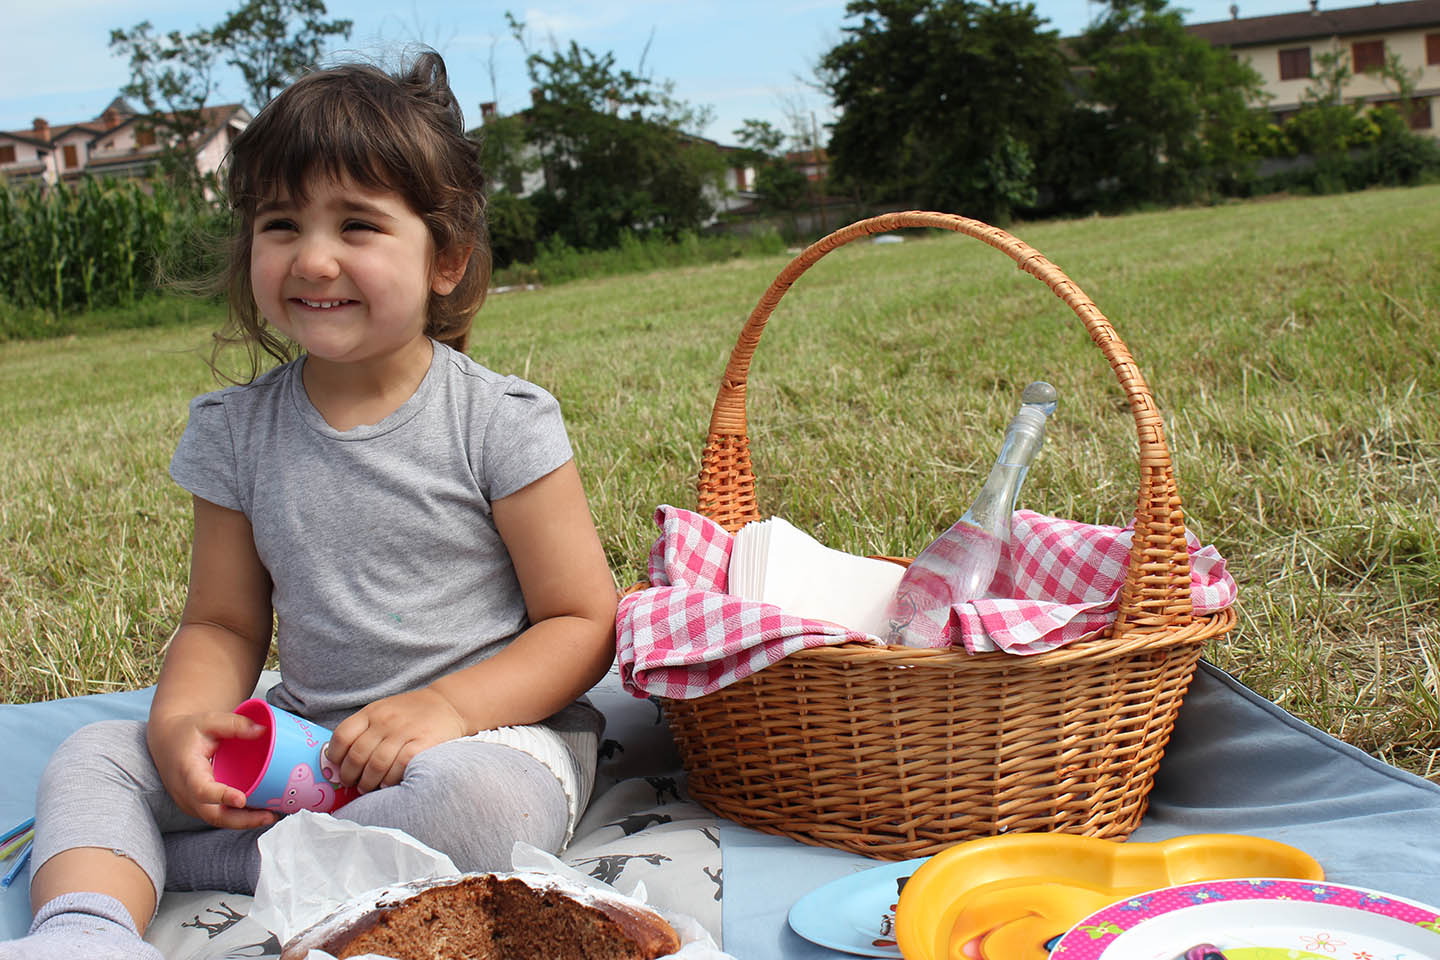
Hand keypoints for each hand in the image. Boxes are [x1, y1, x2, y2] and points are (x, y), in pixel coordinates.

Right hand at [148, 711, 278, 829]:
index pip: (201, 789)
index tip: (242, 799)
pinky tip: (261, 813)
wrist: (166, 741)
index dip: (221, 796)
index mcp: (187, 771)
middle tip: (270, 815)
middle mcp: (187, 793)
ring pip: (218, 820)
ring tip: (273, 815)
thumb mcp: (208, 721)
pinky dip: (239, 818)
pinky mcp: (199, 806)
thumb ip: (235, 724)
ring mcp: (192, 803)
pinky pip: (219, 816)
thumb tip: (263, 730)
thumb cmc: (187, 732)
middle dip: (242, 820)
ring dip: (245, 822)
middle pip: (213, 815)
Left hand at [326, 689, 465, 793]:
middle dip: (350, 775)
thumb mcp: (383, 711)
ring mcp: (404, 731)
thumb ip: (364, 730)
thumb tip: (339, 760)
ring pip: (376, 764)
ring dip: (367, 782)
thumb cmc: (411, 713)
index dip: (335, 756)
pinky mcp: (423, 743)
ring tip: (367, 788)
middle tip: (352, 784)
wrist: (447, 704)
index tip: (336, 767)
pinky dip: (390, 779)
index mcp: (372, 712)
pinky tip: (387, 783)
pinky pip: (400, 766)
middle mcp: (386, 721)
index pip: (343, 735)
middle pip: (357, 755)